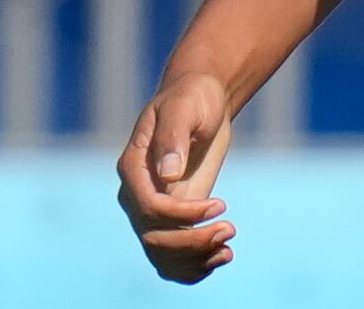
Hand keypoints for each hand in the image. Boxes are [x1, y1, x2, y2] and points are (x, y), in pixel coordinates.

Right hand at [116, 71, 238, 282]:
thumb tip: (167, 174)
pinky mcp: (172, 216)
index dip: (182, 214)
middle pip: (153, 237)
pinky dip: (192, 265)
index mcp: (134, 168)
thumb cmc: (192, 98)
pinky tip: (221, 257)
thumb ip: (173, 136)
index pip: (148, 207)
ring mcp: (152, 208)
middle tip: (230, 229)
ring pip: (160, 253)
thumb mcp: (185, 107)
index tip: (220, 204)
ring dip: (192, 260)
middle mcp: (137, 194)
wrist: (201, 101)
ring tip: (227, 251)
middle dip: (191, 242)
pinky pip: (172, 253)